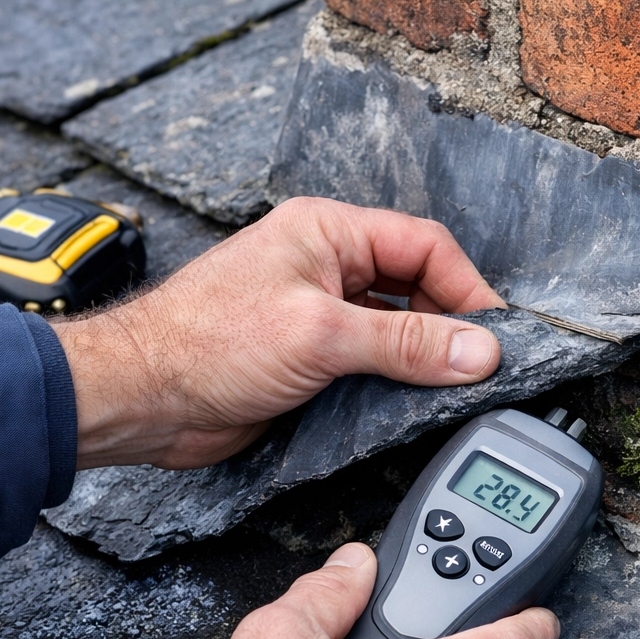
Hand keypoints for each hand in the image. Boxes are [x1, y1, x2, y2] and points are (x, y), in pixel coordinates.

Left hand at [51, 198, 506, 469]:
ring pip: (398, 329)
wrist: (143, 398)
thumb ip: (406, 343)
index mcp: (327, 232)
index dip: (468, 290)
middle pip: (418, 287)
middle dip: (451, 326)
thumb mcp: (321, 336)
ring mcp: (318, 313)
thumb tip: (478, 350)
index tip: (496, 337)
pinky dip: (398, 383)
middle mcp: (326, 265)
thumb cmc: (205, 344)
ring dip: (425, 359)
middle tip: (479, 369)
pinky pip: (373, 363)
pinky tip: (412, 406)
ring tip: (452, 390)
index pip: (425, 247)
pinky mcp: (310, 359)